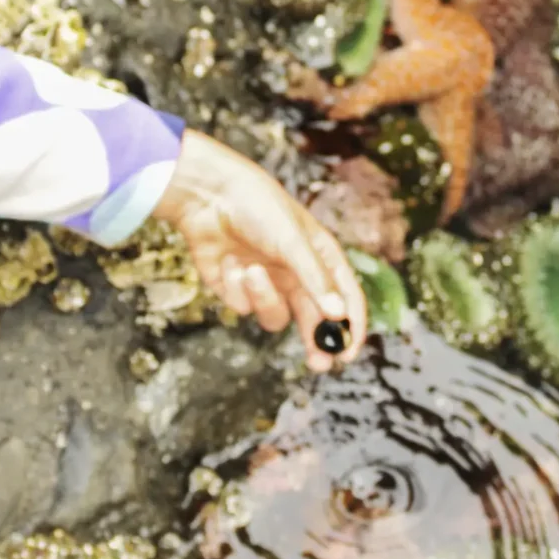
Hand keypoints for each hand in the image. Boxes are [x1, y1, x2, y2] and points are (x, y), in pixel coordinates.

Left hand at [154, 131, 368, 371]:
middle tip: (319, 363)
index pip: (346, 299)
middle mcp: (296, 274)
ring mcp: (267, 283)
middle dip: (316, 342)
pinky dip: (236, 287)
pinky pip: (243, 306)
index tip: (348, 352)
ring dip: (262, 297)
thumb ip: (315, 281)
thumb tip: (338, 315)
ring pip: (275, 315)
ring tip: (250, 270)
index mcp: (320, 258)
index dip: (350, 327)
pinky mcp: (236, 288)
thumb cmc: (258, 207)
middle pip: (314, 320)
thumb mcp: (293, 242)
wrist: (208, 195)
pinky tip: (228, 260)